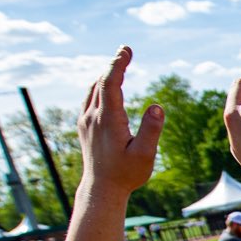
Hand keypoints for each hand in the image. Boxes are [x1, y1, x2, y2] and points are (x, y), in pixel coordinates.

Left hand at [79, 47, 162, 194]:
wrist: (101, 189)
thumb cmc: (126, 174)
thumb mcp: (144, 155)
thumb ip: (151, 130)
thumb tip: (157, 106)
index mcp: (108, 120)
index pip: (109, 83)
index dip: (117, 64)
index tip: (126, 51)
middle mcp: (93, 117)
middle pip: (100, 82)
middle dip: (113, 65)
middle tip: (125, 51)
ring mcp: (86, 121)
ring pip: (92, 89)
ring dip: (105, 75)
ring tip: (118, 66)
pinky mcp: (84, 127)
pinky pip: (89, 99)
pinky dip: (99, 87)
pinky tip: (106, 88)